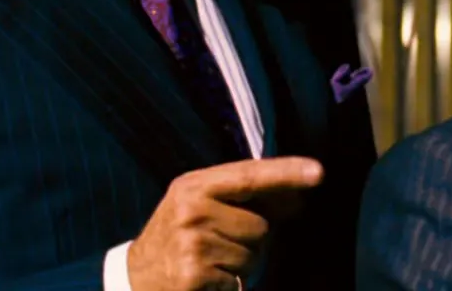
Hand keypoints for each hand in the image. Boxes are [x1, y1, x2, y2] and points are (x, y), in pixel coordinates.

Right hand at [127, 157, 323, 290]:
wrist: (134, 276)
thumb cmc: (177, 238)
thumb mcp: (200, 206)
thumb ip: (245, 199)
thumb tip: (296, 198)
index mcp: (194, 186)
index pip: (248, 175)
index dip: (285, 173)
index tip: (318, 172)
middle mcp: (192, 209)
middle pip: (260, 225)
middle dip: (251, 240)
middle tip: (219, 244)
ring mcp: (193, 243)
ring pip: (253, 255)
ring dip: (240, 264)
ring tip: (211, 262)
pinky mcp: (194, 274)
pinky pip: (238, 279)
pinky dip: (229, 284)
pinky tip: (207, 279)